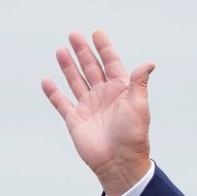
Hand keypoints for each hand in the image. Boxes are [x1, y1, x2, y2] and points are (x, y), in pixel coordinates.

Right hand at [41, 30, 153, 195]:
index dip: (104, 48)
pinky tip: (47, 80)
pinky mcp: (75, 120)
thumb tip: (149, 62)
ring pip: (76, 81)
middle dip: (83, 51)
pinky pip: (61, 103)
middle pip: (91, 68)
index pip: (111, 64)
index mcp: (120, 90)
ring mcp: (88, 107)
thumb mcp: (138, 105)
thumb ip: (139, 82)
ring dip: (68, 66)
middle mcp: (104, 96)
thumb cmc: (133, 135)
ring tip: (61, 50)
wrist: (119, 162)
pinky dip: (53, 92)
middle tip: (74, 34)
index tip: (97, 33)